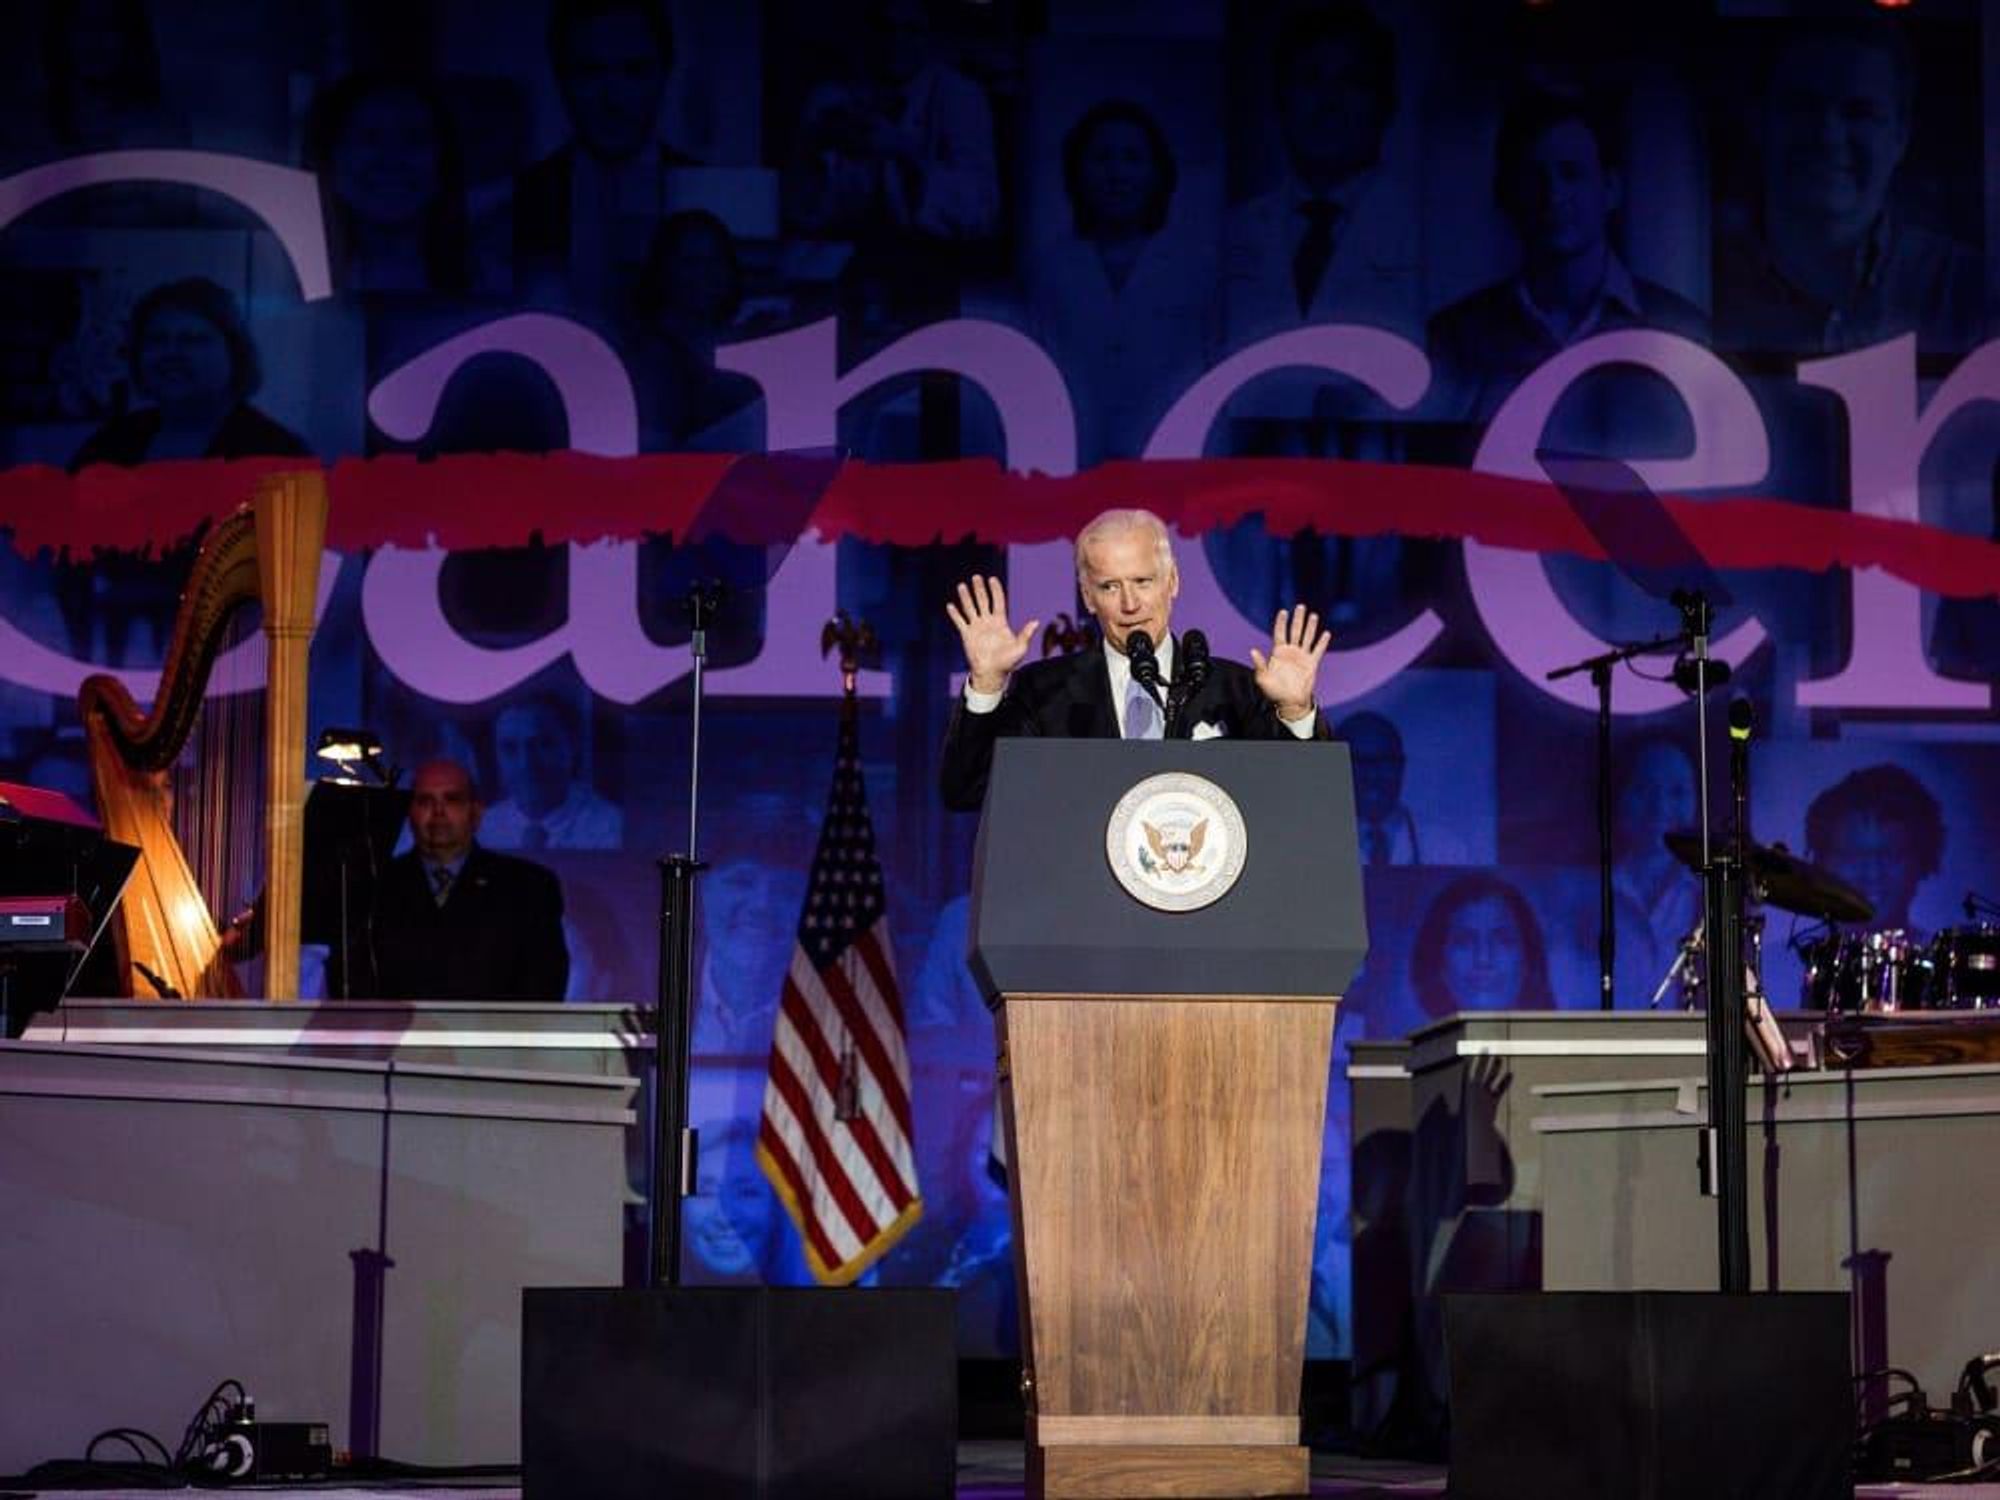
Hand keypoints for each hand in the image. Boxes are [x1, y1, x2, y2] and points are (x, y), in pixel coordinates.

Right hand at [947, 575, 1038, 693]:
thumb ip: (1026, 634)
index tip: (992, 579)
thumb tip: (1036, 622)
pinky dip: (955, 614)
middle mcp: (987, 622)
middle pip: (982, 601)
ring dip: (966, 597)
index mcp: (1000, 622)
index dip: (995, 590)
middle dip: (979, 589)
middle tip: (976, 577)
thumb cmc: (1008, 662)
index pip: (997, 601)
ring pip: (970, 608)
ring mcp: (976, 627)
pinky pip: (960, 622)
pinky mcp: (967, 635)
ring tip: (962, 586)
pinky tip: (950, 605)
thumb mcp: (1020, 648)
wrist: (992, 673)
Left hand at [1250, 604, 1331, 721]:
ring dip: (1310, 627)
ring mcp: (1302, 656)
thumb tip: (1253, 651)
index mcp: (1278, 652)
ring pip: (1307, 638)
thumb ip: (1259, 664)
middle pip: (1294, 631)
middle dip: (1298, 619)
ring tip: (1313, 615)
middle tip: (1300, 606)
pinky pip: (1317, 651)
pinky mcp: (1312, 663)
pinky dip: (1322, 643)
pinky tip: (1326, 633)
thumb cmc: (1274, 691)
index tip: (1283, 611)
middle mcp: (1291, 652)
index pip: (1279, 633)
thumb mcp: (1263, 678)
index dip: (1281, 622)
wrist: (1290, 702)